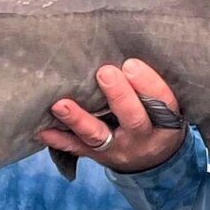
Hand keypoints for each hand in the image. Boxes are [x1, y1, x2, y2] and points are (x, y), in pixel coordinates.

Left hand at [40, 59, 184, 173]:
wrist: (151, 159)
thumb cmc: (157, 119)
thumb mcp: (166, 106)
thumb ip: (151, 85)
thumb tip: (126, 49)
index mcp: (166, 122)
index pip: (162, 102)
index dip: (148, 84)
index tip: (131, 63)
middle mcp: (143, 138)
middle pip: (133, 119)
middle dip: (119, 96)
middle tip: (104, 72)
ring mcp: (118, 149)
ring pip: (98, 135)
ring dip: (78, 119)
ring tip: (60, 104)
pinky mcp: (97, 156)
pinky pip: (77, 149)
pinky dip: (59, 140)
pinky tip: (42, 130)